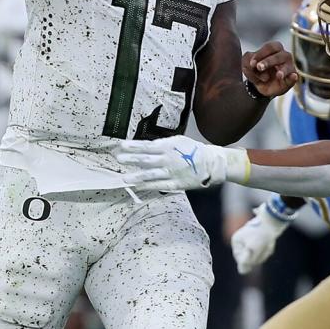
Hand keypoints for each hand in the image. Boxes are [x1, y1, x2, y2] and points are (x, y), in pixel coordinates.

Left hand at [114, 136, 243, 191]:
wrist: (211, 162)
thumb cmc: (192, 150)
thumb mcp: (178, 141)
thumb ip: (162, 144)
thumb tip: (145, 145)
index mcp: (168, 146)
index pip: (146, 146)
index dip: (133, 146)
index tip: (120, 145)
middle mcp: (168, 159)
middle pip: (146, 159)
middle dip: (131, 159)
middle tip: (118, 158)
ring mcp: (171, 172)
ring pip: (151, 174)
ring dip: (136, 176)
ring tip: (124, 178)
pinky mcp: (176, 183)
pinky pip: (159, 185)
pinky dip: (148, 186)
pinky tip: (138, 187)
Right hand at [231, 201, 292, 273]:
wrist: (274, 221)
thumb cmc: (261, 234)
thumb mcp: (252, 249)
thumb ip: (246, 262)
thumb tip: (242, 272)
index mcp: (236, 242)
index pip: (241, 260)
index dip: (251, 258)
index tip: (256, 248)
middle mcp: (241, 242)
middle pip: (250, 259)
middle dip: (259, 254)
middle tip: (263, 245)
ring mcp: (250, 241)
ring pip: (258, 256)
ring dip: (265, 251)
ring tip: (268, 242)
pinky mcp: (259, 241)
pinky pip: (263, 251)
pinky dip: (268, 249)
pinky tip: (270, 242)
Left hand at [243, 41, 297, 97]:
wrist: (261, 86)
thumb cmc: (256, 70)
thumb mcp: (247, 66)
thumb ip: (246, 62)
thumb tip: (253, 65)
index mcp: (274, 48)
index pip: (269, 47)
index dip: (260, 54)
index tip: (252, 64)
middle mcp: (284, 55)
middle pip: (279, 56)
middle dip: (269, 61)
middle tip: (259, 67)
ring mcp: (289, 67)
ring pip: (287, 66)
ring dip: (283, 70)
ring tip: (278, 75)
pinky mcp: (291, 79)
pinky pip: (293, 78)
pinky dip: (293, 77)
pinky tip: (293, 76)